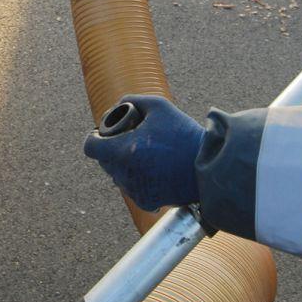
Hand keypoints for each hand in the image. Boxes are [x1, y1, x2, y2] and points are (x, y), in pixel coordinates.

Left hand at [83, 95, 204, 211]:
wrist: (210, 166)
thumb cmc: (184, 134)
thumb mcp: (159, 106)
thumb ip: (133, 100)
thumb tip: (116, 107)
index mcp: (123, 151)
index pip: (91, 147)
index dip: (95, 138)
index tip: (103, 134)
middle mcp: (125, 174)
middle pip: (104, 161)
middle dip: (112, 149)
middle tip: (129, 140)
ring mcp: (136, 191)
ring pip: (118, 176)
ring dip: (124, 164)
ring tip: (144, 153)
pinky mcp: (147, 201)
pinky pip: (133, 188)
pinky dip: (138, 178)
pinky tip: (154, 168)